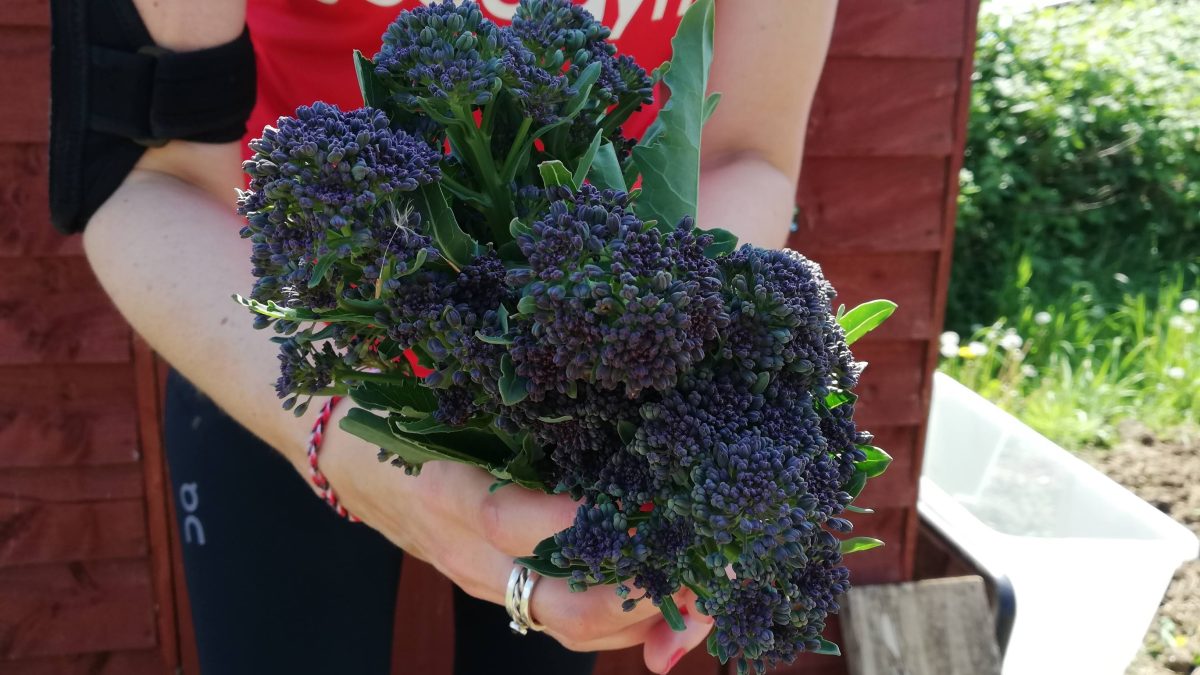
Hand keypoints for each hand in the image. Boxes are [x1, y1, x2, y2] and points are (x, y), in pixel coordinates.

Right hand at [320, 429, 711, 671]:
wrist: (346, 454)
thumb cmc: (405, 406)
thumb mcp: (443, 392)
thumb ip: (504, 395)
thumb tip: (596, 363)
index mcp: (446, 488)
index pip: (509, 520)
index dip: (577, 522)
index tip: (643, 504)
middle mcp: (465, 550)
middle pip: (555, 603)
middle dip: (638, 596)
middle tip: (704, 568)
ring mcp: (482, 579)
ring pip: (569, 626)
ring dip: (643, 617)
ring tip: (708, 591)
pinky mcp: (497, 590)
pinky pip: (563, 623)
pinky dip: (621, 624)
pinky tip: (672, 607)